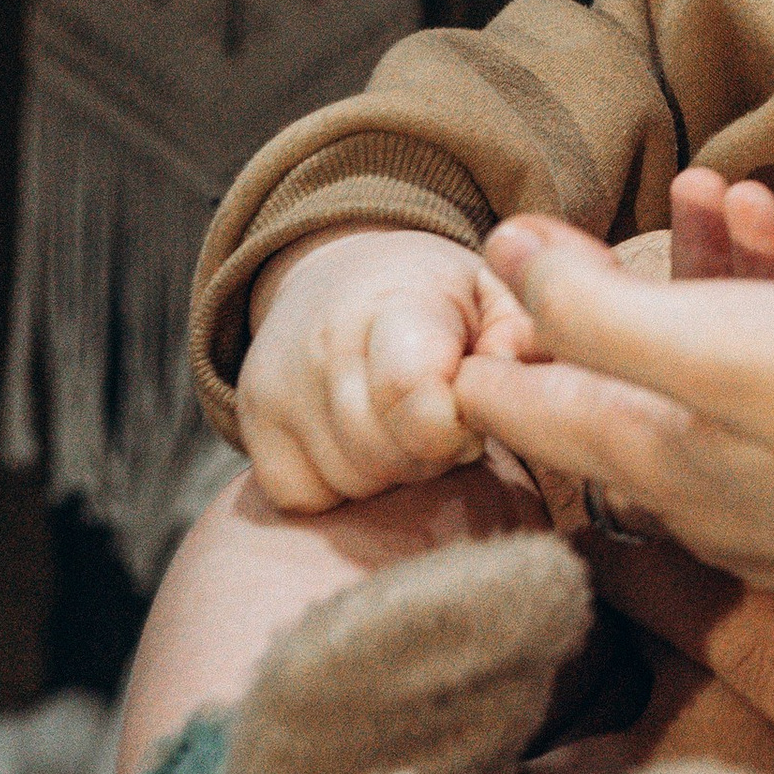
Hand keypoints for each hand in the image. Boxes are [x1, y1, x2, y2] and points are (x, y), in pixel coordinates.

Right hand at [239, 226, 535, 511]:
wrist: (338, 276)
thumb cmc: (436, 299)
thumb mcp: (494, 294)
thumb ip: (522, 336)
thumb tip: (518, 377)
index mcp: (394, 303)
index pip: (412, 396)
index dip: (453, 427)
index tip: (467, 413)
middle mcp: (323, 343)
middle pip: (388, 454)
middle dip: (430, 451)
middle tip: (440, 418)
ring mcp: (278, 385)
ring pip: (351, 482)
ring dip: (391, 471)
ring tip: (402, 424)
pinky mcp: (251, 424)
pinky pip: (303, 497)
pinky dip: (339, 487)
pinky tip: (361, 444)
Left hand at [456, 214, 773, 611]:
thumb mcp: (721, 345)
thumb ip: (594, 309)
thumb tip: (500, 254)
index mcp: (649, 460)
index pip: (514, 402)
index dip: (491, 322)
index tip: (500, 249)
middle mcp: (698, 499)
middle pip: (612, 382)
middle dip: (611, 280)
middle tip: (630, 201)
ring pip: (703, 379)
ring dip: (706, 278)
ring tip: (730, 192)